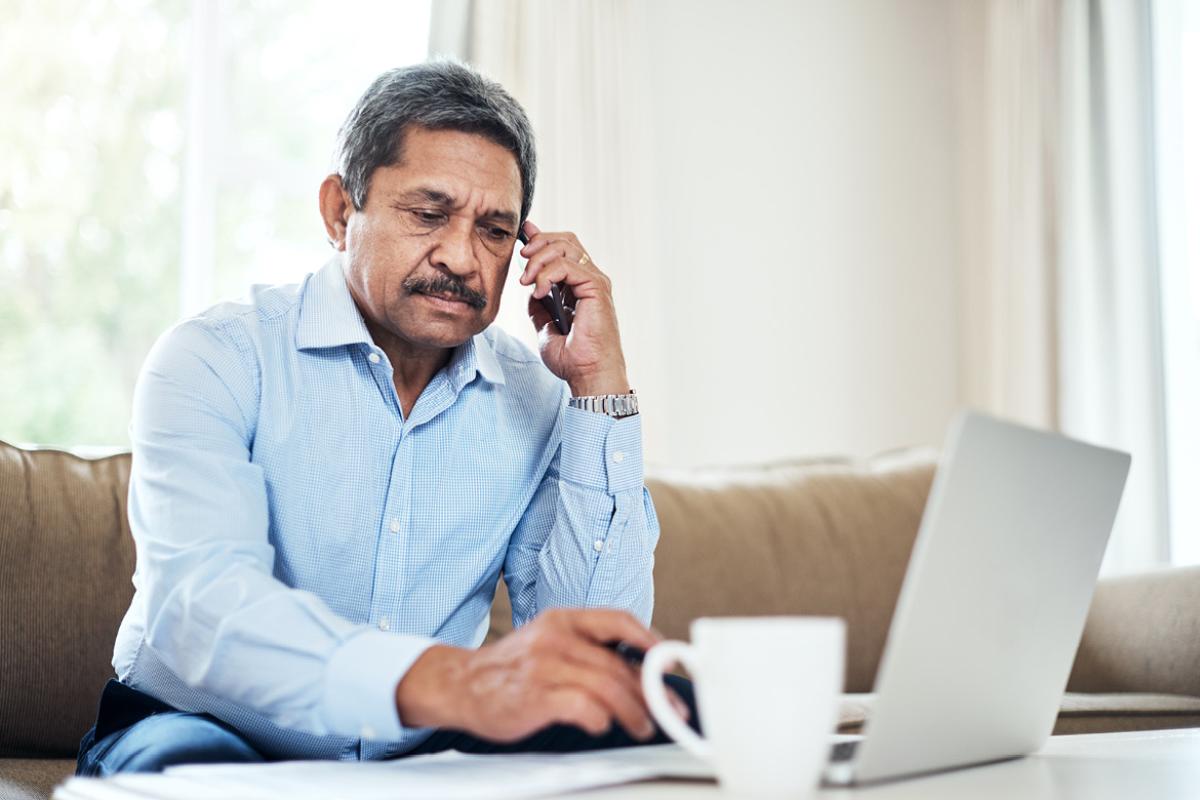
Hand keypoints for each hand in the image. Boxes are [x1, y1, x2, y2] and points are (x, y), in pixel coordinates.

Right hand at [395, 609, 685, 741]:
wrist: (460, 683)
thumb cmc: (512, 668)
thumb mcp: (549, 642)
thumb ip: (587, 649)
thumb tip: (639, 668)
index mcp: (562, 620)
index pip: (618, 620)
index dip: (650, 640)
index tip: (670, 662)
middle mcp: (556, 637)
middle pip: (618, 662)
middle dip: (651, 689)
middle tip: (669, 708)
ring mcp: (544, 666)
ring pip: (607, 685)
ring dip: (634, 711)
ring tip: (643, 726)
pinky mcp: (535, 696)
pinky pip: (582, 706)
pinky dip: (600, 719)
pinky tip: (603, 726)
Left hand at [518, 221, 628, 396]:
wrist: (588, 374)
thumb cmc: (573, 358)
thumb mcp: (545, 327)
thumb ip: (539, 306)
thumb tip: (531, 288)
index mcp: (580, 286)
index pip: (563, 248)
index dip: (541, 238)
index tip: (522, 239)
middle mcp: (590, 280)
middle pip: (565, 240)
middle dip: (538, 243)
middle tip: (522, 259)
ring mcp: (595, 282)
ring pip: (566, 247)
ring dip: (539, 259)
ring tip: (527, 280)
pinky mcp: (596, 288)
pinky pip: (568, 265)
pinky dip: (548, 274)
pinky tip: (539, 291)